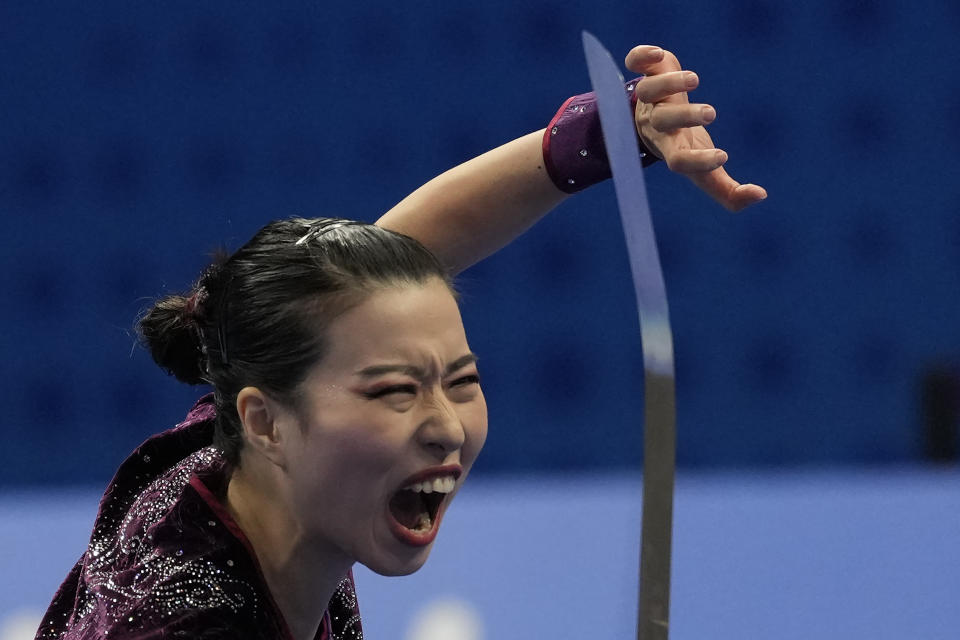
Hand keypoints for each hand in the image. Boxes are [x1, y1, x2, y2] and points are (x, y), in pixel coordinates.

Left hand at [625, 46, 766, 211]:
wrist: (650, 119)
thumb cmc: (683, 146)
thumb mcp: (704, 172)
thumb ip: (729, 192)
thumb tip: (760, 196)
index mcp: (673, 148)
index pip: (678, 161)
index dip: (698, 161)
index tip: (723, 156)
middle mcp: (658, 123)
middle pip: (662, 121)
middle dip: (685, 116)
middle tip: (710, 113)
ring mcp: (652, 96)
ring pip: (649, 90)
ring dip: (670, 83)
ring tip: (694, 80)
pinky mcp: (650, 70)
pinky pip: (634, 62)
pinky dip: (641, 56)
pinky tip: (656, 55)